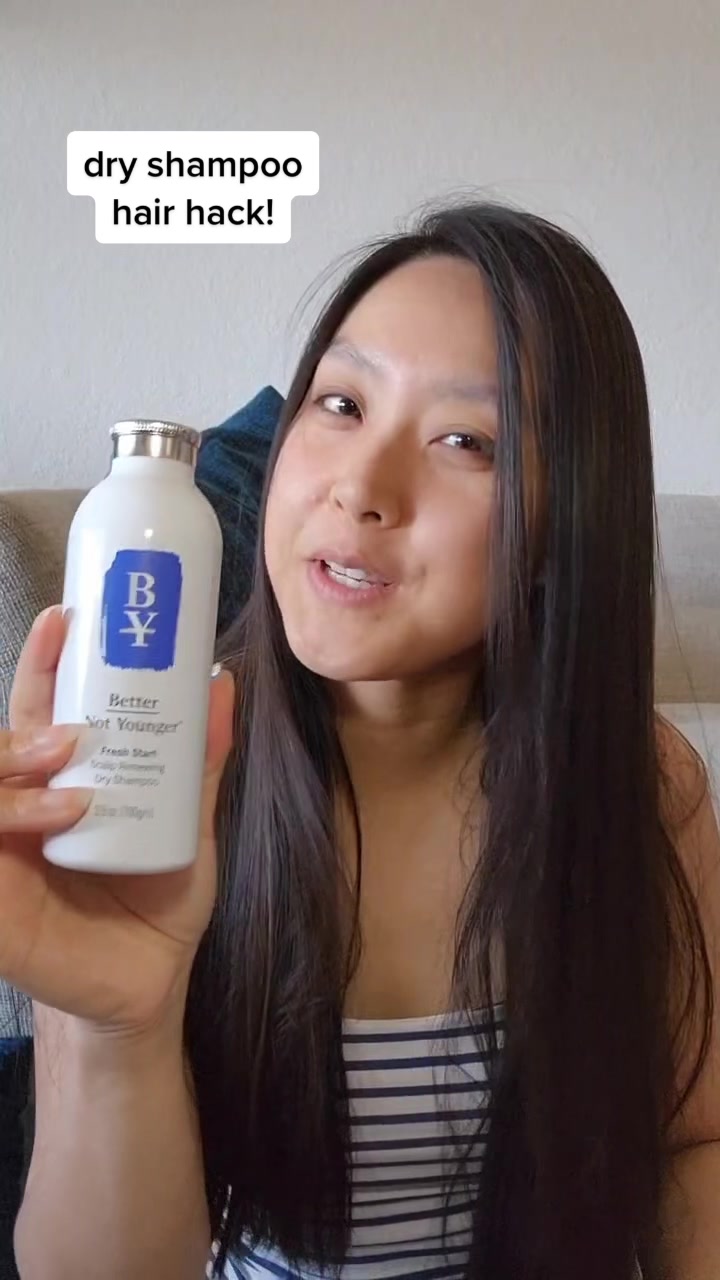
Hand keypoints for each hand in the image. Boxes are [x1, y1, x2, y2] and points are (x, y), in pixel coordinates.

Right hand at [0, 605, 233, 1032]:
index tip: (65, 617)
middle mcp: (20, 808)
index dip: (44, 663)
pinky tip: (62, 813)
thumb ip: (199, 760)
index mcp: (57, 782)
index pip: (38, 710)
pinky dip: (10, 817)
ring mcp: (1, 853)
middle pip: (1, 739)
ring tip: (72, 767)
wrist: (151, 983)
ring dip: (17, 765)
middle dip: (28, 712)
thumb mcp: (187, 821)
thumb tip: (222, 684)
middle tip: (72, 720)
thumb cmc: (159, 900)